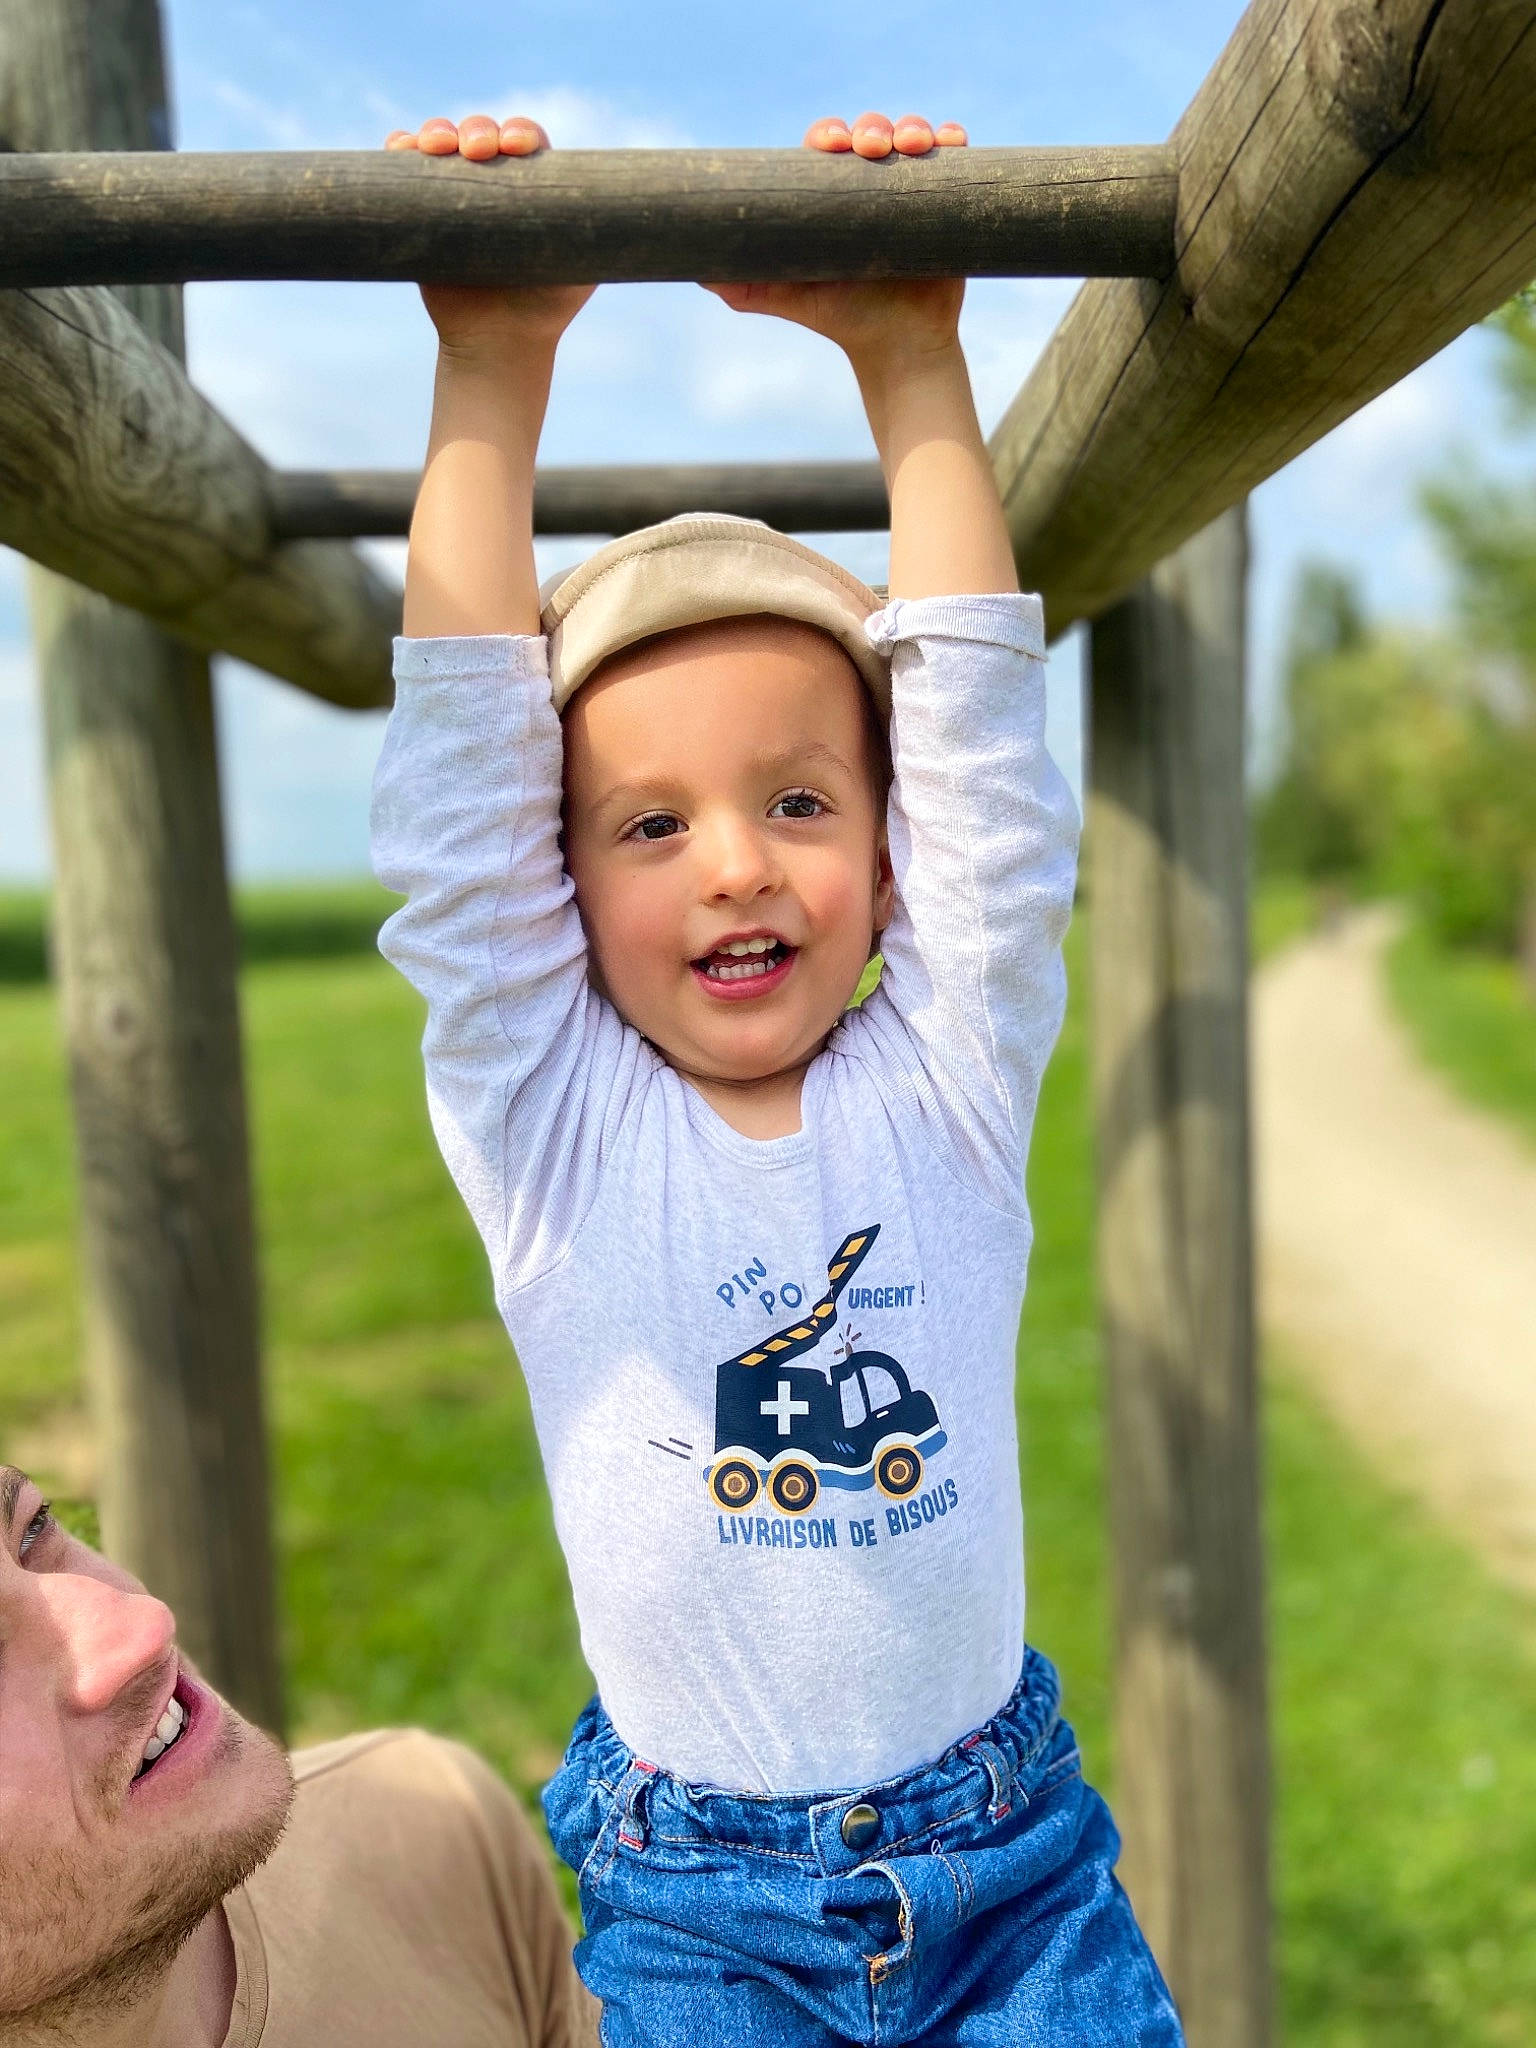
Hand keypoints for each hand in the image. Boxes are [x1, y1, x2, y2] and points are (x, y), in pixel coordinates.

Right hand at [384, 116, 593, 357]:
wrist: (498, 342)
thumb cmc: (546, 307)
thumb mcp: (581, 269)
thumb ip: (597, 235)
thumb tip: (619, 205)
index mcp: (532, 183)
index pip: (526, 140)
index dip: (521, 133)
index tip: (517, 147)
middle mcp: (492, 178)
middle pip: (482, 132)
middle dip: (477, 130)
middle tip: (476, 150)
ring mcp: (454, 189)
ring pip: (441, 140)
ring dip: (436, 131)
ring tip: (434, 148)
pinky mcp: (419, 206)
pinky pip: (405, 166)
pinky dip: (401, 147)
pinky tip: (402, 147)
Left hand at [705, 114, 968, 368]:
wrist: (896, 346)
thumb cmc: (840, 318)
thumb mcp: (789, 297)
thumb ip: (744, 286)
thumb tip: (696, 275)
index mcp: (833, 194)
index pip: (827, 146)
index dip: (828, 135)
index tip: (830, 145)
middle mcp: (871, 184)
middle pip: (870, 132)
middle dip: (872, 127)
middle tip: (872, 149)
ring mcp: (909, 188)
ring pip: (911, 135)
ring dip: (912, 127)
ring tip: (913, 147)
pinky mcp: (947, 199)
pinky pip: (953, 157)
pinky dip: (952, 140)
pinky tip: (948, 143)